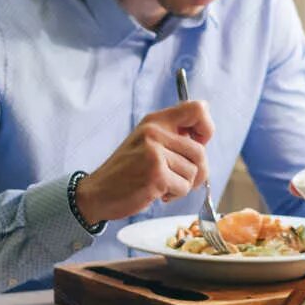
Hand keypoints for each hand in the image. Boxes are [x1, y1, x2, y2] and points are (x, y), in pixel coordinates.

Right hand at [74, 101, 213, 225]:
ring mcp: (155, 153)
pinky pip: (184, 187)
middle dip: (195, 171)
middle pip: (200, 151)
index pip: (197, 109)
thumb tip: (205, 133)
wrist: (98, 192)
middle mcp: (155, 132)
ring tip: (162, 184)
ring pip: (194, 172)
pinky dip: (174, 195)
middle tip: (177, 178)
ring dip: (182, 185)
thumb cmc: (126, 171)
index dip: (206, 128)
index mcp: (155, 121)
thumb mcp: (146, 142)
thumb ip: (173, 135)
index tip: (197, 143)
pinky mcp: (156, 175)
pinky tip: (158, 192)